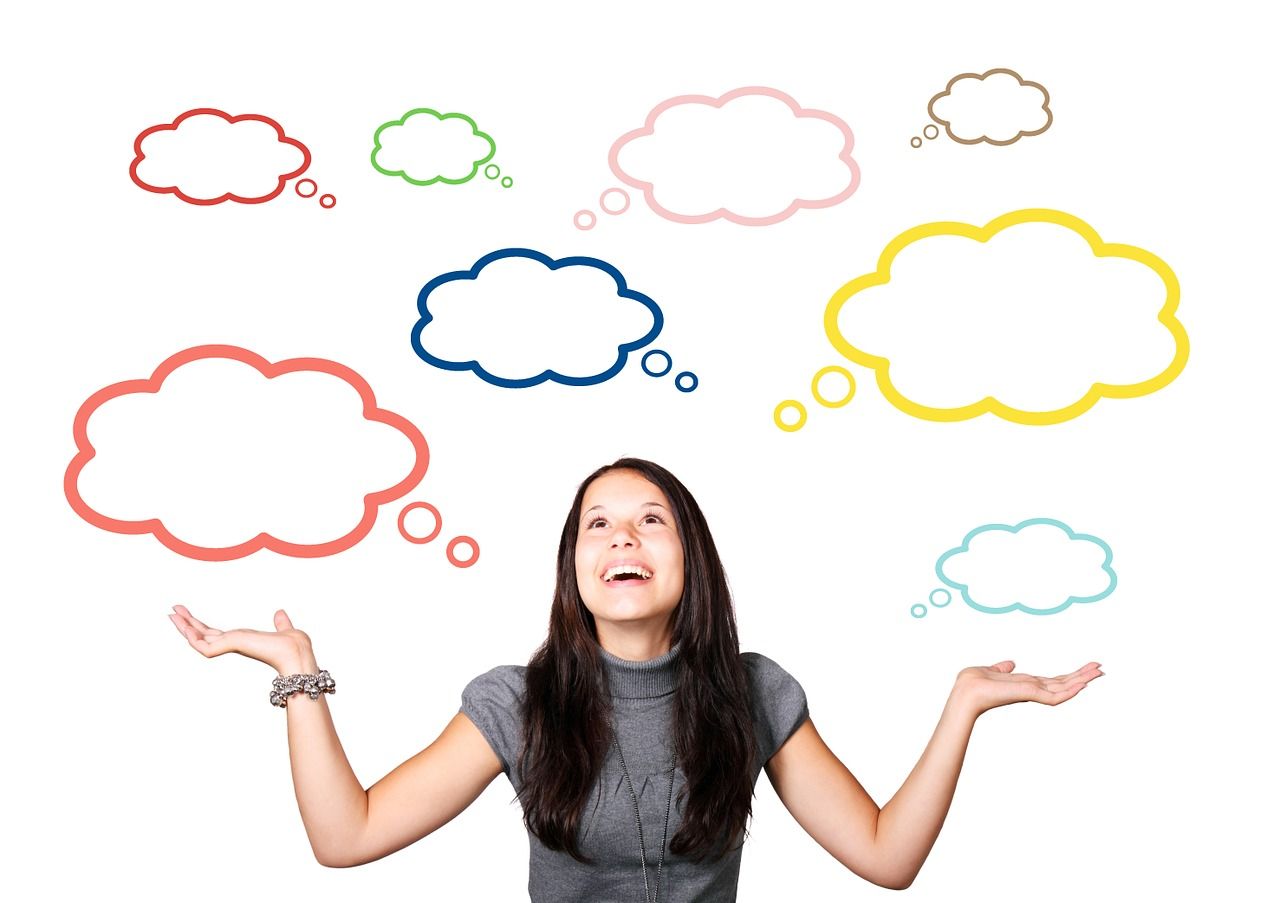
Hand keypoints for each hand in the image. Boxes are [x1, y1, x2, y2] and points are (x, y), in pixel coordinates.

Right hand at [168, 604, 317, 674]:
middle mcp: (234, 643)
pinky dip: (193, 638)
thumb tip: (281, 613)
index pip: (215, 633)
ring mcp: (231, 646)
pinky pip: (204, 646)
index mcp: (242, 639)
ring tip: (172, 615)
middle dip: (187, 624)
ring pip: (199, 640)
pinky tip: (184, 627)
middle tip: (172, 612)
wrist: (297, 652)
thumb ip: (280, 623)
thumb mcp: (283, 629)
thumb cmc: (294, 645)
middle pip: (203, 634)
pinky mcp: (231, 647)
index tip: (188, 614)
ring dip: (185, 628)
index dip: (200, 625)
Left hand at [951, 660, 1103, 718]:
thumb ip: (1003, 668)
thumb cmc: (974, 683)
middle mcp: (1032, 689)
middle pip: (1063, 683)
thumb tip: (1010, 663)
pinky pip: (1054, 695)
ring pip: (1063, 688)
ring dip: (1081, 680)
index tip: (1086, 669)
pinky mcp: (1029, 694)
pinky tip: (1083, 684)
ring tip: (1099, 673)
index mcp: (1026, 684)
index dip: (1070, 676)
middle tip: (1101, 669)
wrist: (965, 692)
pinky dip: (1070, 690)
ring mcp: (1032, 693)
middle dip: (1082, 676)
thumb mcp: (992, 670)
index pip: (1053, 680)